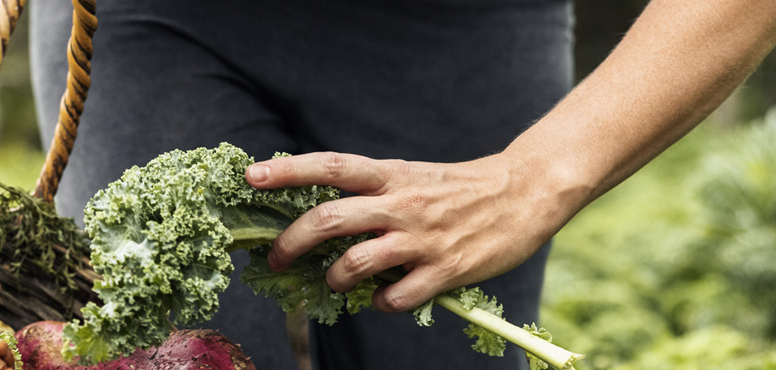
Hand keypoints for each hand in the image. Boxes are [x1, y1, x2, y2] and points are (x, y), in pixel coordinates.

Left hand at [246, 152, 587, 312]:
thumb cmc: (457, 187)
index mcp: (391, 175)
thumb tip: (317, 214)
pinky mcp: (446, 269)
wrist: (525, 192)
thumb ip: (369, 192)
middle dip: (291, 242)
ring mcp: (422, 238)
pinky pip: (398, 297)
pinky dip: (381, 304)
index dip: (287, 170)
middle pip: (330, 220)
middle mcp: (402, 203)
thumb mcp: (410, 175)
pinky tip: (384, 299)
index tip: (250, 176)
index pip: (331, 166)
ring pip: (357, 263)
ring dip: (335, 278)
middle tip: (275, 258)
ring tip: (336, 282)